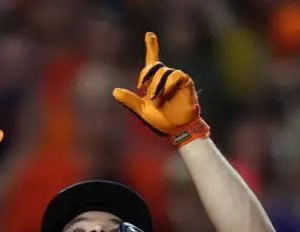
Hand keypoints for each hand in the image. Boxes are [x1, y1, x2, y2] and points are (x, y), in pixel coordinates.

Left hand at [112, 32, 209, 147]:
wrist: (177, 128)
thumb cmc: (162, 120)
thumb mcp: (142, 111)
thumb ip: (130, 101)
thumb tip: (114, 92)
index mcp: (155, 81)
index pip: (153, 60)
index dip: (152, 46)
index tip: (149, 34)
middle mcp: (166, 77)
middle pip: (154, 66)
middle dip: (146, 75)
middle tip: (142, 88)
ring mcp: (176, 78)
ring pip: (163, 72)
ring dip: (156, 86)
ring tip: (156, 100)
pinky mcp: (185, 81)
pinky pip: (174, 75)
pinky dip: (167, 85)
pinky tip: (164, 94)